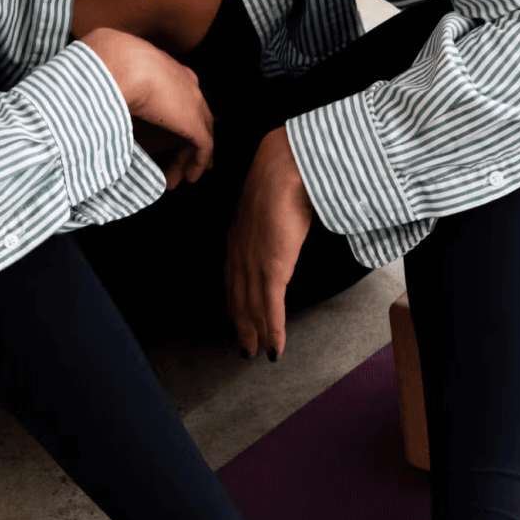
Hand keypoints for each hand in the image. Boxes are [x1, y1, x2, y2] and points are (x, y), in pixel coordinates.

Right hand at [80, 27, 213, 188]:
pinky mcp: (195, 123)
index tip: (169, 138)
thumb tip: (105, 112)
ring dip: (188, 160)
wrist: (116, 64)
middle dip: (187, 143)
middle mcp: (185, 84)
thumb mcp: (113, 77)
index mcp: (166, 69)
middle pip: (195, 118)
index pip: (181, 98)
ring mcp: (194, 103)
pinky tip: (189, 178)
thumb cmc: (105, 65)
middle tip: (176, 165)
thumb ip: (119, 93)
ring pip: (200, 136)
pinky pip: (204, 148)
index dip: (178, 120)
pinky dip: (198, 164)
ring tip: (176, 179)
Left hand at [225, 126, 313, 360]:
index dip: (237, 303)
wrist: (285, 166)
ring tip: (261, 352)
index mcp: (239, 237)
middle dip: (243, 325)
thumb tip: (283, 225)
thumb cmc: (284, 176)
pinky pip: (270, 306)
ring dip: (257, 333)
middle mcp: (240, 253)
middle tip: (246, 347)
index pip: (234, 280)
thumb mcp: (272, 203)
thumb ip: (273, 220)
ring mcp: (253, 262)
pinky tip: (275, 347)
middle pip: (239, 299)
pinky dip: (272, 330)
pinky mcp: (270, 267)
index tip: (240, 319)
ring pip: (253, 307)